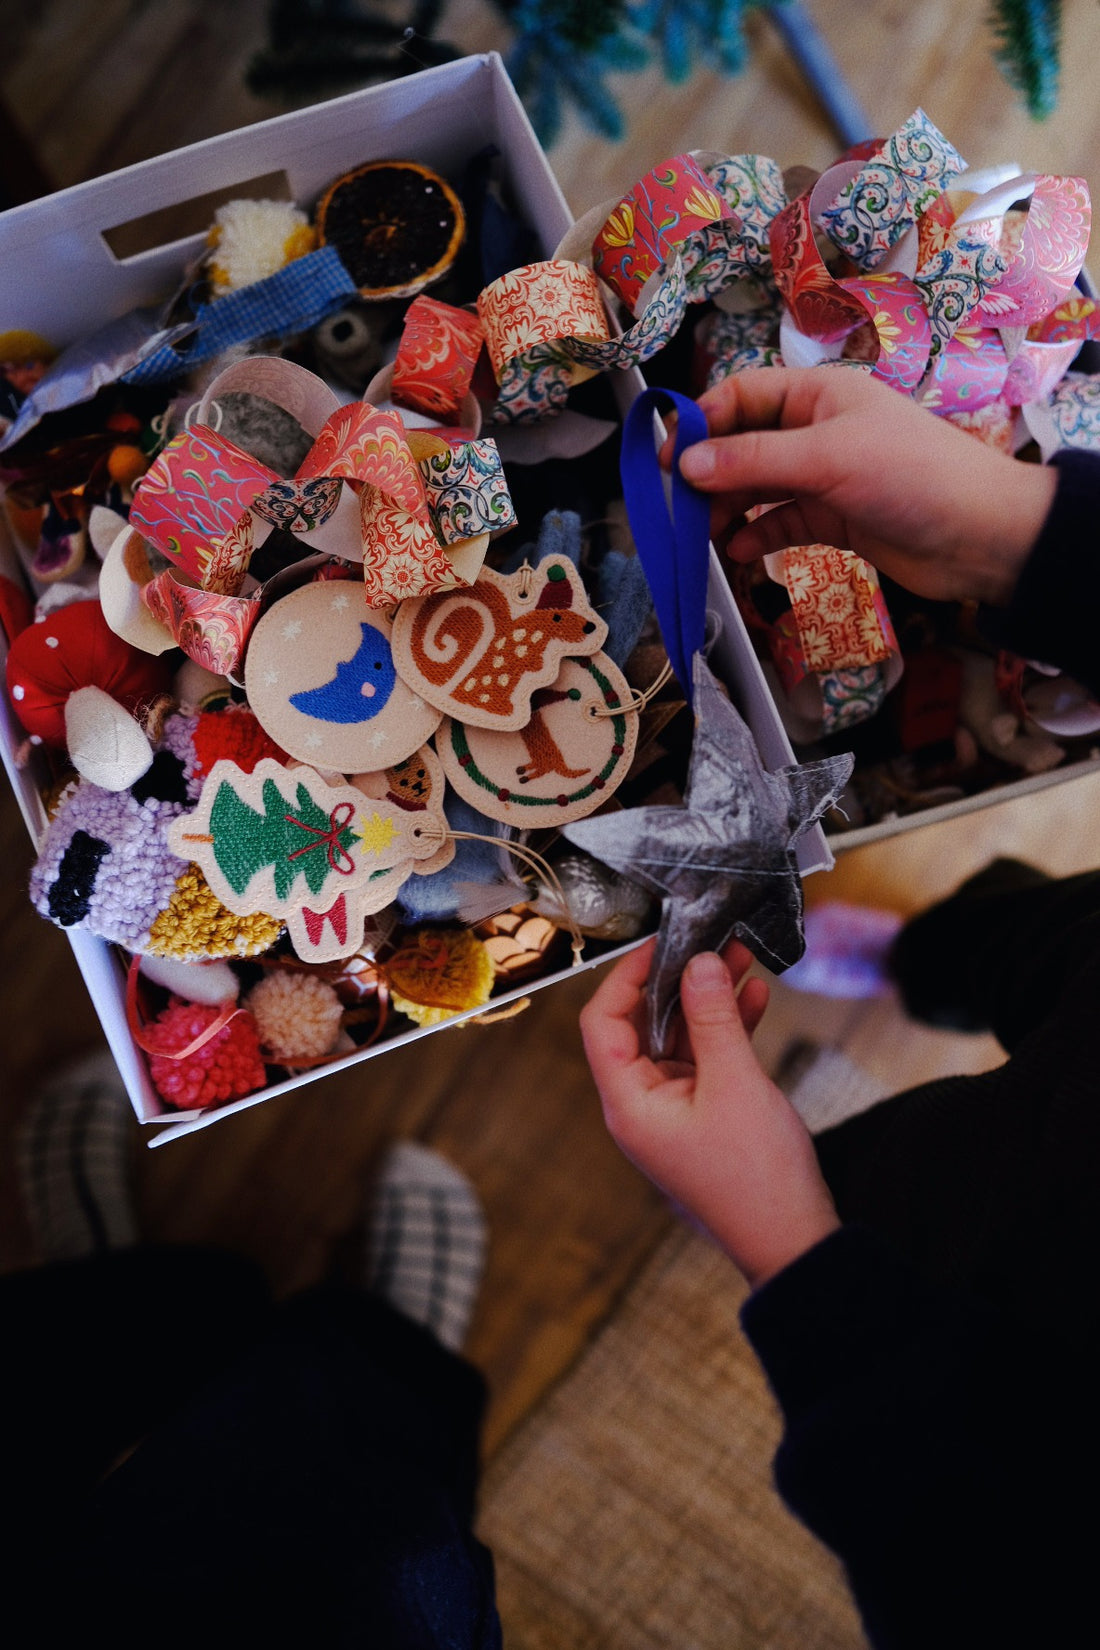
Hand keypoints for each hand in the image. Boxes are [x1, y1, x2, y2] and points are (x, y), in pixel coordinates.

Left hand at [580, 937, 839, 1289]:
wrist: (793, 1240)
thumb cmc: (757, 1175)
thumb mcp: (735, 1083)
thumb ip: (713, 1018)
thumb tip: (698, 963)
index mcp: (628, 1103)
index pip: (602, 1022)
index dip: (626, 976)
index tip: (662, 942)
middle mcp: (641, 1105)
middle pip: (642, 1024)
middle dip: (678, 980)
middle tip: (711, 940)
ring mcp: (673, 1110)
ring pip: (679, 1037)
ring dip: (708, 999)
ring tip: (741, 956)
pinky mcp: (704, 1114)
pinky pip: (705, 1058)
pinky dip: (726, 1027)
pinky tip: (754, 997)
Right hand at [672, 367, 1055, 607]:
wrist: (980, 535)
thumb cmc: (910, 476)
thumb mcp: (825, 459)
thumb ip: (751, 462)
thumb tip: (684, 465)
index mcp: (818, 394)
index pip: (741, 395)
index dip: (700, 423)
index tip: (667, 461)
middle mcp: (818, 430)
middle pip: (744, 444)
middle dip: (710, 474)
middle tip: (679, 510)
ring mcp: (826, 476)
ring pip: (759, 488)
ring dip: (729, 510)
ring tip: (705, 537)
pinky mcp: (836, 518)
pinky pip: (782, 523)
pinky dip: (759, 536)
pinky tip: (740, 555)